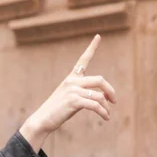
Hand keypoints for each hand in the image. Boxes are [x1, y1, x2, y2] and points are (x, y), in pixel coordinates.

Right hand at [19, 34, 116, 151]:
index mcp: (71, 78)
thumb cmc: (57, 111)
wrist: (42, 120)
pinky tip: (105, 118)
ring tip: (107, 114)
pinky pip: (95, 105)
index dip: (92, 47)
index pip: (83, 60)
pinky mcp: (73, 102)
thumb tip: (105, 96)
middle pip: (100, 80)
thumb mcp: (71, 98)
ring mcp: (72, 91)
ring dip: (106, 107)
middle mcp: (72, 82)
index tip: (98, 36)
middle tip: (114, 101)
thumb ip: (86, 93)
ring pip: (99, 96)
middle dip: (110, 91)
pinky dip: (103, 112)